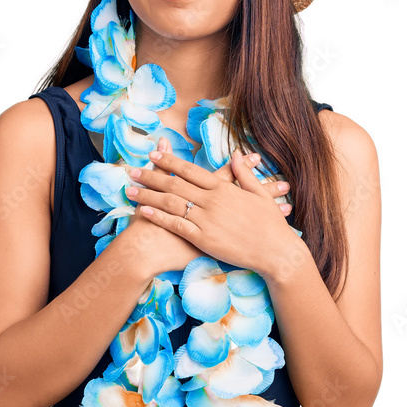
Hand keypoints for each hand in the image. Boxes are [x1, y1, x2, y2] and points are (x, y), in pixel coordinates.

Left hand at [125, 145, 296, 277]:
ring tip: (129, 190)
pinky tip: (144, 212)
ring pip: (171, 203)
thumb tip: (236, 154)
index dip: (169, 162)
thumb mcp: (260, 194)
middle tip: (132, 171)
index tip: (153, 155)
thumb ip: (244, 174)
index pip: (190, 170)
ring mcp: (206, 220)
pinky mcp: (204, 239)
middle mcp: (212, 200)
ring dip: (148, 195)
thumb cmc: (271, 225)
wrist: (277, 252)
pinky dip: (159, 217)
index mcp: (224, 188)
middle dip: (150, 176)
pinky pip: (176, 225)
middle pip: (174, 184)